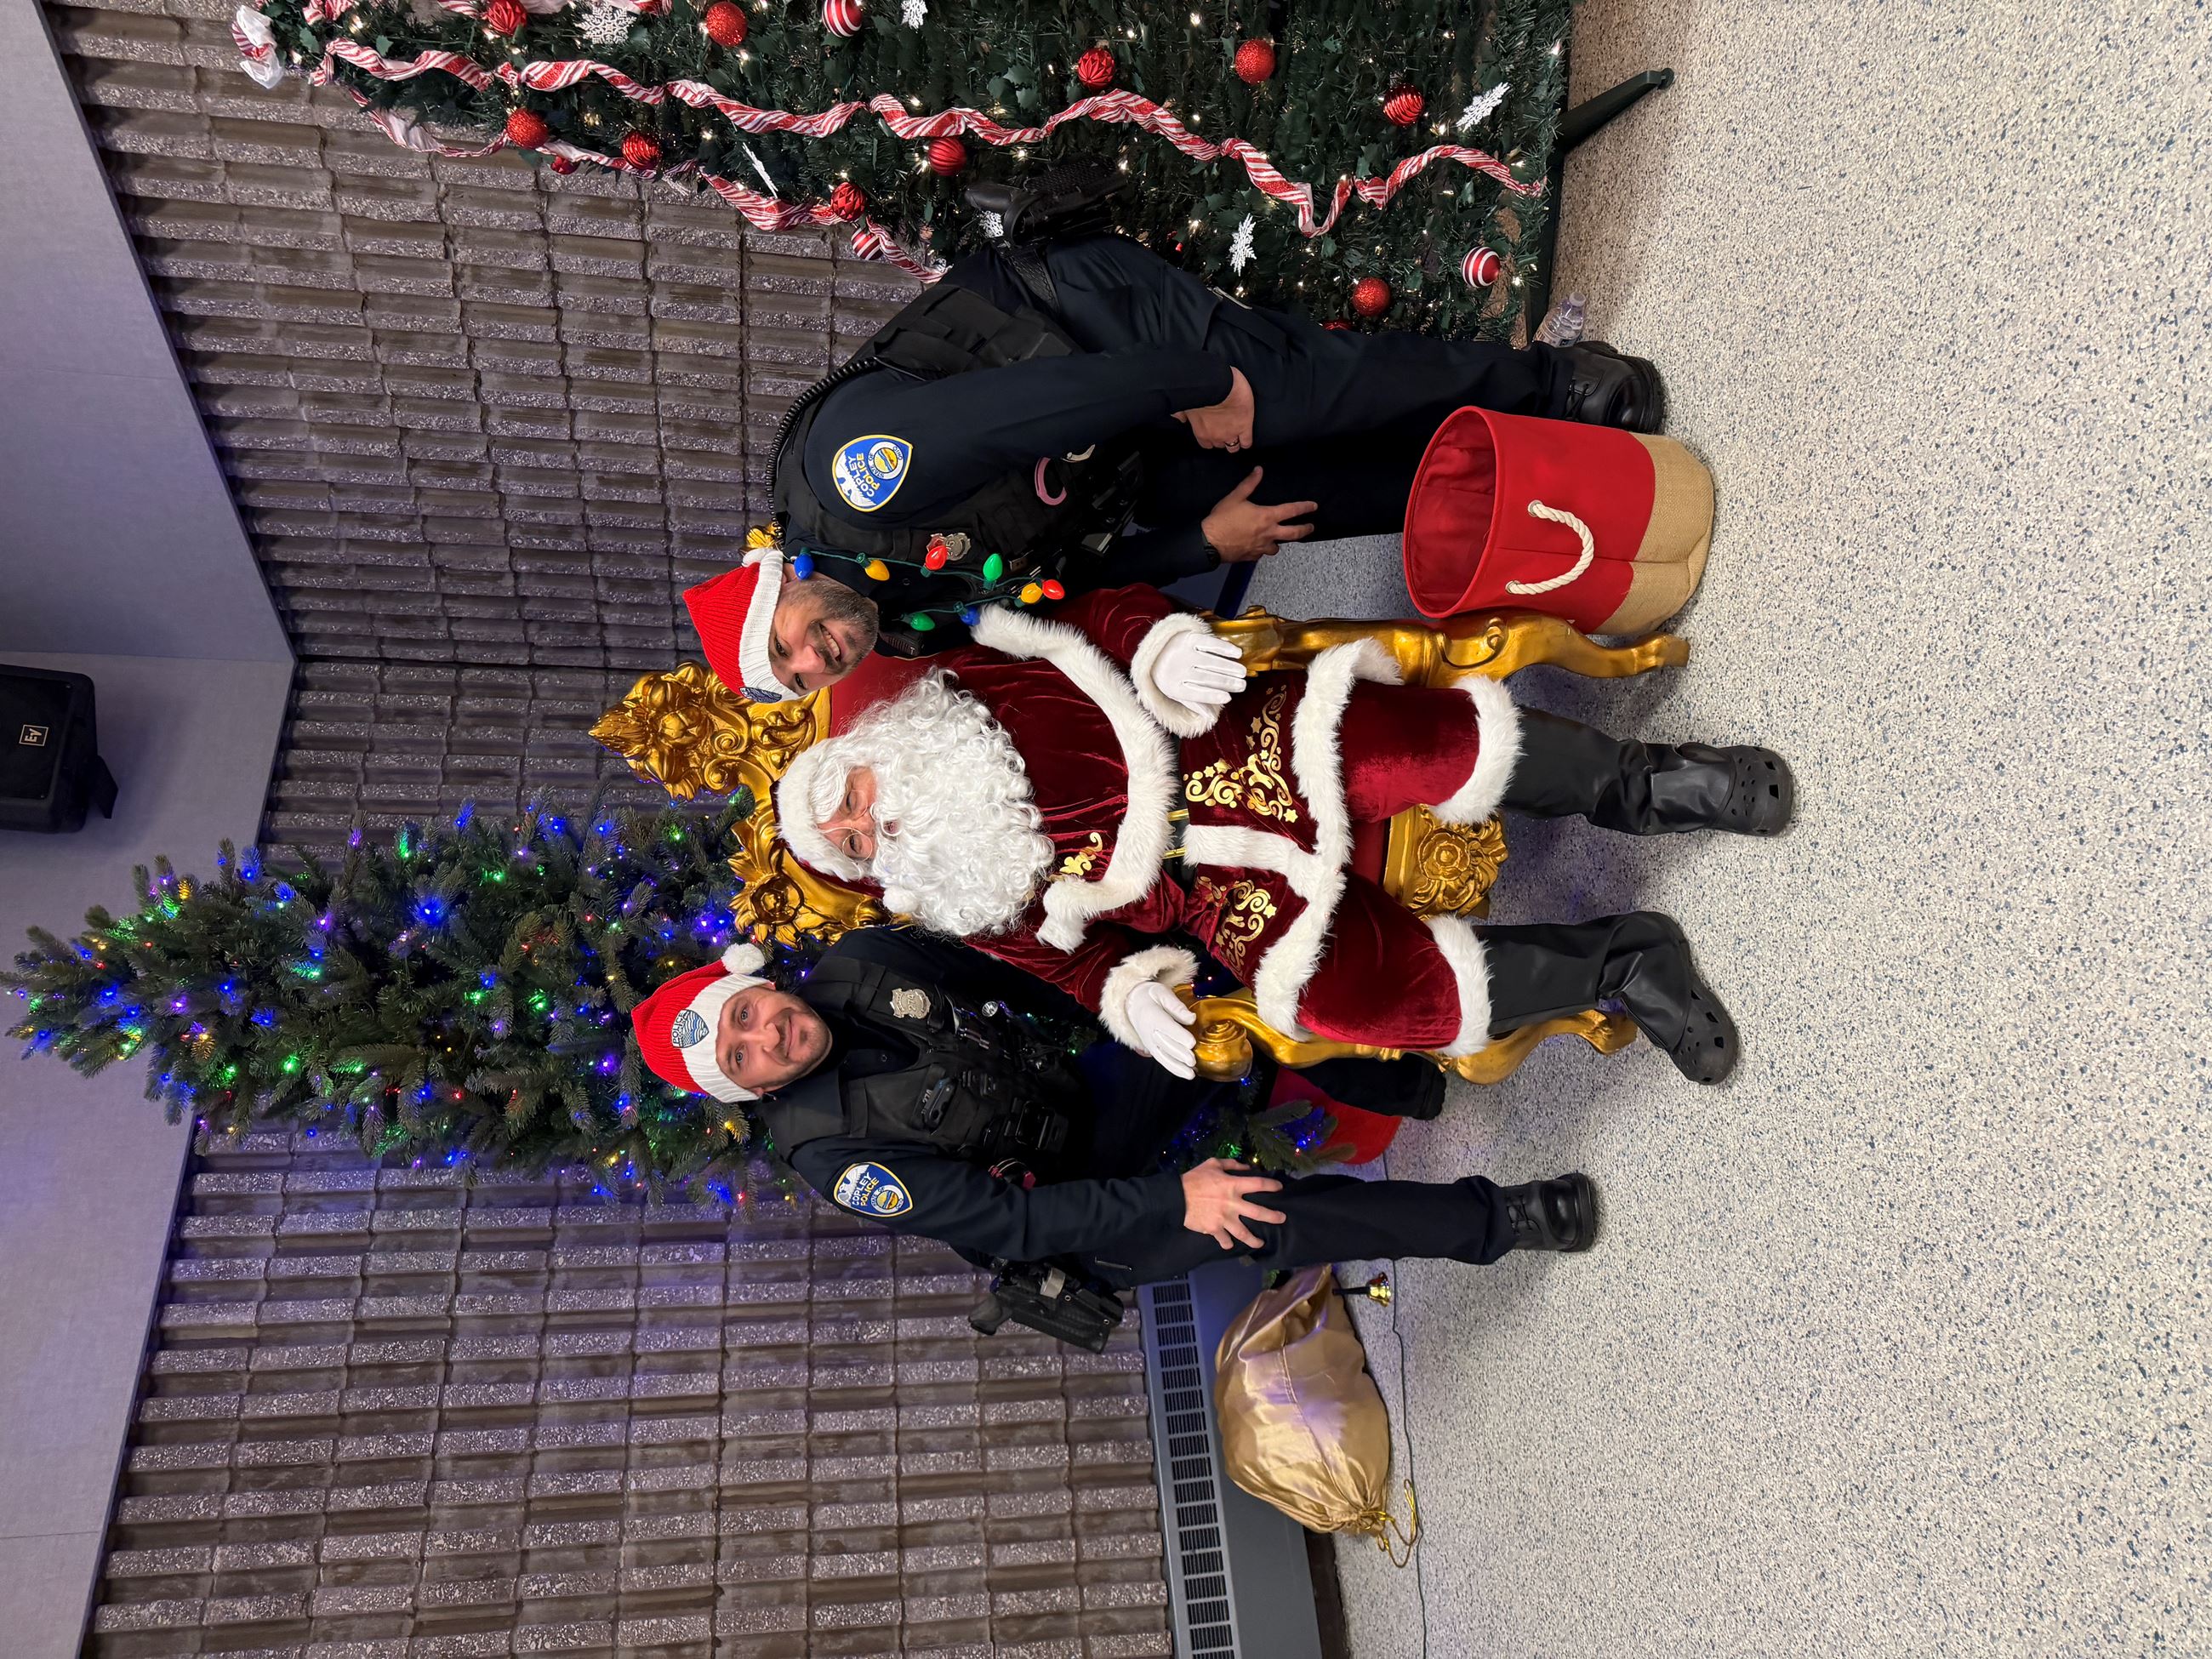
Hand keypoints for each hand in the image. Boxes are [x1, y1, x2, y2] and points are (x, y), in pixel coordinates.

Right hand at [1123, 978, 1197, 1079]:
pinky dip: (1173, 1068)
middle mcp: (1149, 1031)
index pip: (1166, 1027)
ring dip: (1177, 1066)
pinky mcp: (1152, 1048)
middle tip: (1192, 1060)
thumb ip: (1176, 1006)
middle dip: (1179, 1053)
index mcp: (1152, 1015)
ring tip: (1191, 1074)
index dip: (1179, 1035)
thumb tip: (1192, 1018)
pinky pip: (1162, 1060)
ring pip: (1163, 1056)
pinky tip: (1185, 1074)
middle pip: (1165, 1044)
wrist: (1132, 1003)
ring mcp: (1149, 1042)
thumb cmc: (1150, 996)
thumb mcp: (1162, 993)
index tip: (1192, 1042)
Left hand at [1152, 627, 1247, 711]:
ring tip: (1242, 672)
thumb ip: (1195, 704)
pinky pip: (1208, 643)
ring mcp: (1182, 652)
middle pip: (1205, 678)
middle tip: (1242, 685)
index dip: (1211, 696)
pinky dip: (1224, 647)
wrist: (1154, 652)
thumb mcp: (1177, 693)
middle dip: (1226, 682)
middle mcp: (1176, 669)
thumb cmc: (1170, 677)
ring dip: (1228, 666)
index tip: (1228, 698)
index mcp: (1172, 687)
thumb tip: (1212, 718)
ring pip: (1209, 661)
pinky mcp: (1188, 638)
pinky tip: (1237, 653)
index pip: (1195, 694)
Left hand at [1173, 366, 1255, 451]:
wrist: (1218, 384)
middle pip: (1220, 445)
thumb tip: (1180, 418)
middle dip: (1221, 438)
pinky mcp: (1245, 426)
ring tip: (1237, 433)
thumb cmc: (1199, 391)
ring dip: (1234, 441)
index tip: (1213, 432)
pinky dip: (1246, 441)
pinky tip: (1246, 436)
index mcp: (1201, 431)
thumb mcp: (1185, 403)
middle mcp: (1215, 436)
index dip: (1211, 439)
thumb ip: (1181, 413)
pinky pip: (1247, 442)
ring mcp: (1231, 433)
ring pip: (1233, 447)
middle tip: (1225, 429)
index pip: (1206, 444)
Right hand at [1181, 1158, 1287, 1250]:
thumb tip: (1246, 1167)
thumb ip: (1231, 1164)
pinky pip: (1224, 1240)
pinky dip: (1228, 1243)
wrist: (1176, 1198)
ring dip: (1254, 1240)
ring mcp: (1224, 1219)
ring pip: (1244, 1233)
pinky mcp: (1214, 1229)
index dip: (1271, 1185)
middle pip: (1258, 1212)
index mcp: (1233, 1185)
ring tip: (1260, 1243)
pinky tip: (1230, 1244)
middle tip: (1282, 1219)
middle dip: (1273, 1217)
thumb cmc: (1194, 1178)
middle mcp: (1232, 1203)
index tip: (1279, 1188)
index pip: (1258, 1184)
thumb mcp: (1212, 1164)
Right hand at [1202, 468, 1317, 562]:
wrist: (1210, 543)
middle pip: (1294, 534)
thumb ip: (1249, 484)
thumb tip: (1258, 470)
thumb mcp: (1235, 497)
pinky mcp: (1252, 556)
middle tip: (1311, 527)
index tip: (1314, 506)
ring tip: (1277, 539)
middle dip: (1305, 530)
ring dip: (1279, 542)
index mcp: (1267, 516)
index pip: (1292, 511)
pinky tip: (1257, 546)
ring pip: (1277, 547)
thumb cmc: (1222, 519)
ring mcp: (1261, 547)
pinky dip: (1262, 550)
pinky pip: (1261, 554)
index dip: (1305, 507)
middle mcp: (1268, 533)